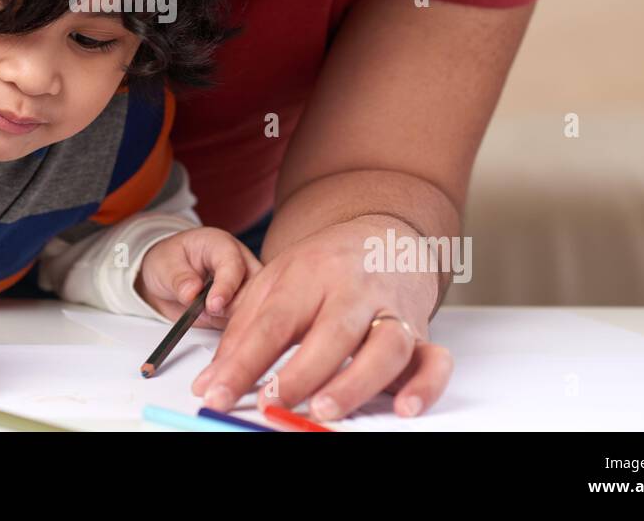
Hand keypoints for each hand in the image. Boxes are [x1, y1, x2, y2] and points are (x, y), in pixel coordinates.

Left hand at [135, 227, 261, 327]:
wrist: (166, 279)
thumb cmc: (169, 261)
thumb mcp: (165, 264)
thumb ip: (179, 278)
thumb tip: (192, 292)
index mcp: (222, 246)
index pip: (233, 265)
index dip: (226, 286)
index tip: (213, 305)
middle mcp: (238, 265)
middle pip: (254, 286)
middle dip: (238, 306)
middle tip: (214, 317)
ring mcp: (242, 288)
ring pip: (252, 307)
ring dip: (235, 320)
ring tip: (210, 322)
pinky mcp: (238, 308)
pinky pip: (244, 322)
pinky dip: (233, 330)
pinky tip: (221, 334)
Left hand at [191, 214, 451, 419]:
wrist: (381, 233)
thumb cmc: (321, 267)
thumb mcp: (272, 285)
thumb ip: (240, 335)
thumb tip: (209, 385)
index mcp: (308, 275)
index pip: (272, 322)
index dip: (242, 361)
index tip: (216, 394)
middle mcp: (353, 290)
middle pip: (331, 332)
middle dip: (300, 372)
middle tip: (272, 402)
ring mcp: (391, 310)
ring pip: (385, 346)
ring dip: (356, 382)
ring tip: (324, 409)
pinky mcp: (422, 331)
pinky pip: (435, 359)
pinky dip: (425, 386)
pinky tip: (403, 407)